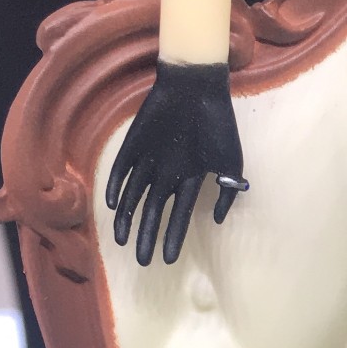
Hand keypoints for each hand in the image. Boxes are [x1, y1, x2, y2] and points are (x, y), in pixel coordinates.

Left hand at [106, 60, 246, 265]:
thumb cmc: (218, 123)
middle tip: (141, 261)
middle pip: (153, 212)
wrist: (196, 86)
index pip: (179, 216)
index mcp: (190, 179)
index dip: (173, 238)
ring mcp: (148, 159)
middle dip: (147, 236)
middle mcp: (167, 173)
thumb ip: (227, 193)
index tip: (168, 260)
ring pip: (133, 195)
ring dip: (127, 217)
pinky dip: (117, 186)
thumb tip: (218, 220)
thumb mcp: (232, 162)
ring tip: (121, 240)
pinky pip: (121, 170)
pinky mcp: (132, 144)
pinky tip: (114, 205)